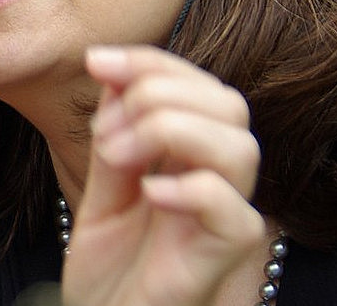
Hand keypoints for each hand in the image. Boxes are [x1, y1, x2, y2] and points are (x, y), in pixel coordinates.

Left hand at [64, 45, 266, 305]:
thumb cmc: (110, 275)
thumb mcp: (100, 191)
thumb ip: (113, 134)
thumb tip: (109, 67)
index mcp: (192, 160)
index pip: (196, 85)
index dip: (151, 62)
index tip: (95, 61)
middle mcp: (217, 183)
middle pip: (228, 104)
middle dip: (159, 91)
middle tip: (105, 130)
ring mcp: (225, 219)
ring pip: (240, 148)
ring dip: (171, 131)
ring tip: (117, 156)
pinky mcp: (224, 257)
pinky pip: (234, 212)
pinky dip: (190, 188)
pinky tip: (148, 193)